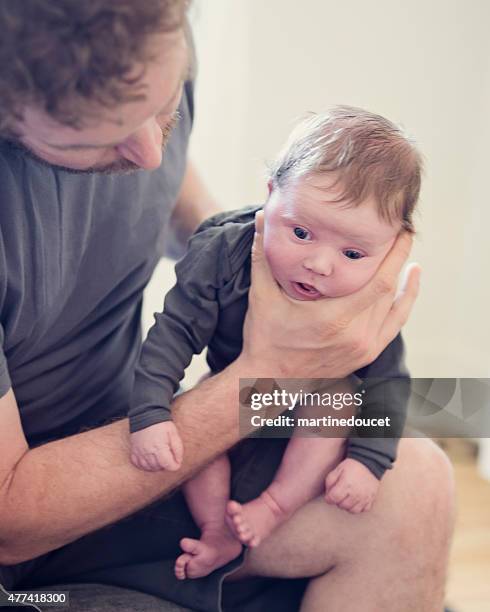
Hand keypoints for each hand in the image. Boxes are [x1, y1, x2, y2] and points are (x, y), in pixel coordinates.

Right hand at [130, 421, 183, 471]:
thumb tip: (178, 462)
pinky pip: (138, 464)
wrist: (146, 414)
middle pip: (159, 468)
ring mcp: (139, 452)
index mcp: (159, 447)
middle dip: (166, 465)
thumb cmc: (162, 424)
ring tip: (160, 458)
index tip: (176, 461)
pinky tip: (150, 460)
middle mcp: (148, 451)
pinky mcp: (134, 451)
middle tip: (168, 457)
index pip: (168, 465)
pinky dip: (145, 465)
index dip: (175, 465)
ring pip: (149, 468)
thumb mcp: (174, 434)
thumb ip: (178, 449)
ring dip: (156, 466)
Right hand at [241, 211, 419, 378]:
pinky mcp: (365, 356)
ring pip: (394, 308)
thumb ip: (262, 255)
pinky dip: (403, 305)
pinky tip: (407, 286)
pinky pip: (393, 326)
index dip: (395, 254)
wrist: (268, 380)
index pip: (380, 281)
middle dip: (397, 260)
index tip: (400, 231)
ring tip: (405, 256)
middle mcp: (355, 336)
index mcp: (334, 319)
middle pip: (389, 291)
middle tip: (397, 234)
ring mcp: (363, 349)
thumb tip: (261, 217)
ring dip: (403, 280)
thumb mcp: (261, 295)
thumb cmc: (264, 337)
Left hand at [324, 458, 379, 512]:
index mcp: (346, 484)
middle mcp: (356, 493)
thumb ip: (329, 482)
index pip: (333, 498)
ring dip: (347, 506)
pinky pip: (363, 510)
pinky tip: (356, 500)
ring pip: (352, 510)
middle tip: (339, 494)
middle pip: (342, 506)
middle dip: (338, 501)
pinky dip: (358, 507)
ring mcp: (364, 497)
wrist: (368, 462)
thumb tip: (328, 495)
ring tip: (347, 498)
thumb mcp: (337, 470)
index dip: (328, 498)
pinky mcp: (371, 499)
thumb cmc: (351, 466)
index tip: (329, 495)